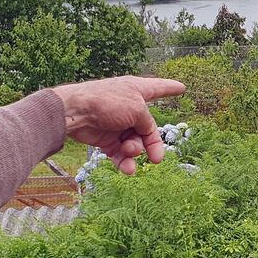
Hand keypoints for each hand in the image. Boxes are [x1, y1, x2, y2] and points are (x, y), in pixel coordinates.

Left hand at [51, 76, 184, 174]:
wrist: (76, 113)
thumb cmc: (107, 102)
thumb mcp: (137, 109)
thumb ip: (147, 123)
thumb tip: (145, 137)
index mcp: (137, 91)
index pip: (159, 88)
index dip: (170, 88)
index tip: (182, 87)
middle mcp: (129, 108)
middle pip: (148, 128)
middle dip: (152, 144)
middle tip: (156, 159)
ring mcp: (117, 124)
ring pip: (135, 143)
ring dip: (135, 152)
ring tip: (129, 152)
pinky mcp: (106, 139)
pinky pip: (120, 153)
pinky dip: (124, 162)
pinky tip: (128, 170)